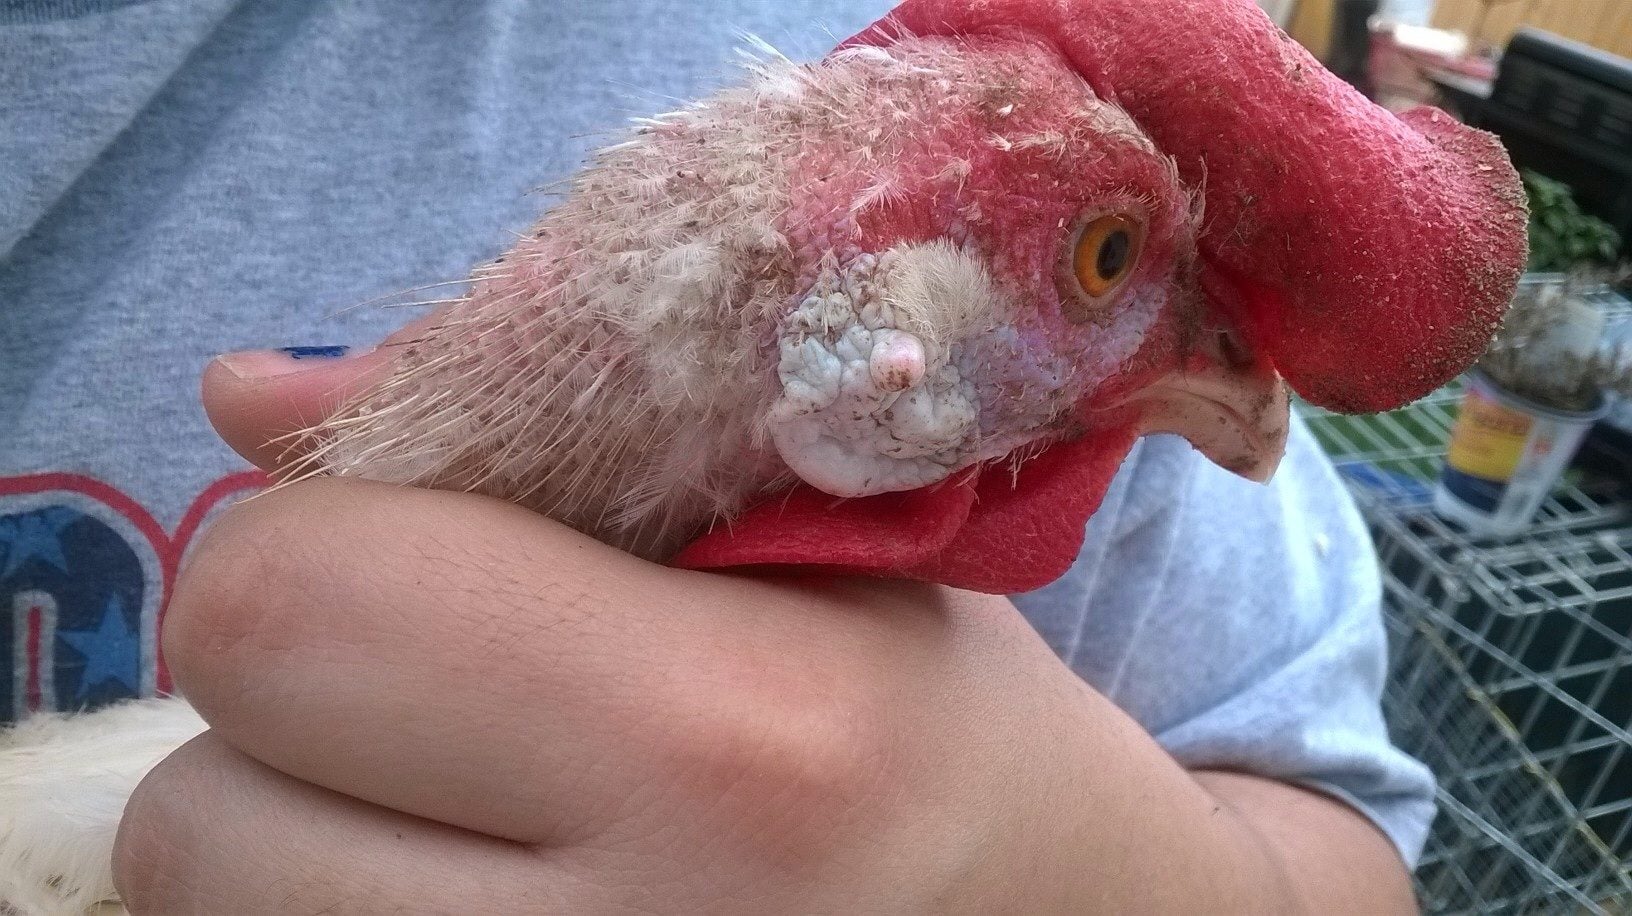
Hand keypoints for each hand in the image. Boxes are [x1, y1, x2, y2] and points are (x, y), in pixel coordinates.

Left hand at [111, 346, 1414, 912]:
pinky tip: (485, 894)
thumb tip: (240, 391)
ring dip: (293, 845)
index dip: (316, 550)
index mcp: (743, 742)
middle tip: (428, 701)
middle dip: (286, 722)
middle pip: (197, 822)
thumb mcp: (805, 542)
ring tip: (467, 815)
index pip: (293, 608)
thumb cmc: (952, 733)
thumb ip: (537, 446)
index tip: (413, 553)